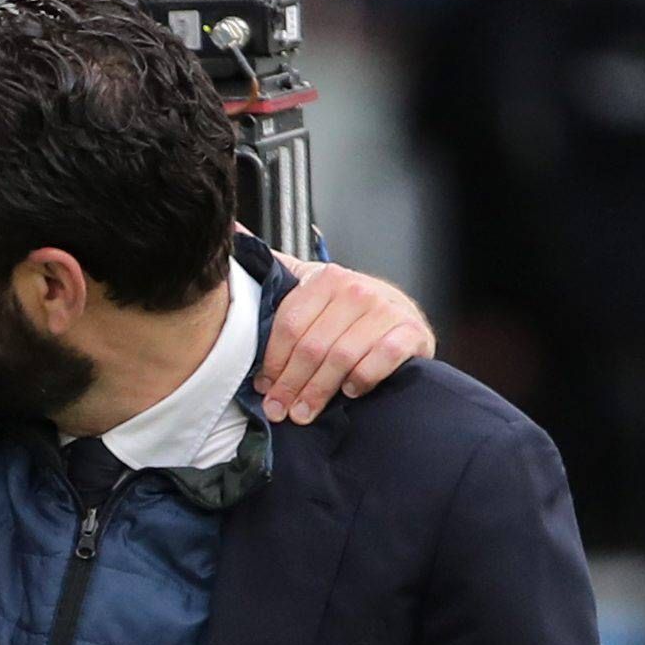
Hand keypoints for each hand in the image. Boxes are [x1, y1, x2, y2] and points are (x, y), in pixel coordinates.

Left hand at [257, 260, 433, 425]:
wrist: (400, 314)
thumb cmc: (347, 310)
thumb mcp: (311, 287)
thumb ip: (276, 272)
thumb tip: (234, 232)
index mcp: (326, 279)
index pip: (289, 326)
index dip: (272, 362)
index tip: (263, 387)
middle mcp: (356, 291)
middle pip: (312, 347)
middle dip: (291, 385)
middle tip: (280, 410)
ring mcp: (385, 311)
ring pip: (342, 358)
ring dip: (319, 391)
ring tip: (305, 412)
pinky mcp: (410, 333)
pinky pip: (380, 361)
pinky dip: (361, 379)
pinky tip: (349, 391)